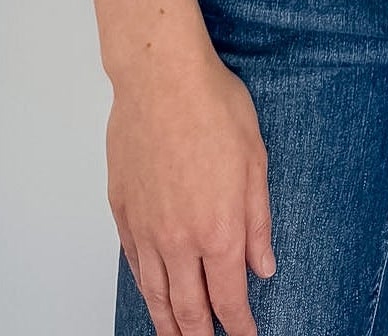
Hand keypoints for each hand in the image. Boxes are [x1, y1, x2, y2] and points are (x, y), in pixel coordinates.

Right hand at [108, 33, 274, 335]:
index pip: (229, 299)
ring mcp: (146, 228)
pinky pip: (134, 263)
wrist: (161, 77)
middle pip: (188, 309)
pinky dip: (144, 285)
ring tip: (176, 335)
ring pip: (155, 293)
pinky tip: (151, 290)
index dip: (239, 327)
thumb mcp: (256, 161)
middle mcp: (179, 240)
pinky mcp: (123, 210)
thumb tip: (264, 266)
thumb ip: (259, 222)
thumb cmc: (212, 106)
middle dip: (201, 335)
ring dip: (167, 322)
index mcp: (219, 230)